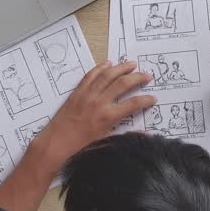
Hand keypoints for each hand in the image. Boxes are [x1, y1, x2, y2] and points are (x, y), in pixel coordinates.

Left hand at [30, 61, 154, 169]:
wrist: (56, 143)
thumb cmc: (80, 146)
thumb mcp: (105, 142)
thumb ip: (125, 136)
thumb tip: (145, 136)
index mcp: (108, 117)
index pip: (134, 104)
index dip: (146, 100)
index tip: (153, 98)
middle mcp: (100, 102)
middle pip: (123, 84)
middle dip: (138, 78)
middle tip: (147, 75)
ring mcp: (88, 95)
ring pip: (108, 75)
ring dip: (122, 68)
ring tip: (132, 64)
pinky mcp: (78, 92)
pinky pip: (90, 75)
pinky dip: (100, 68)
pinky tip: (108, 64)